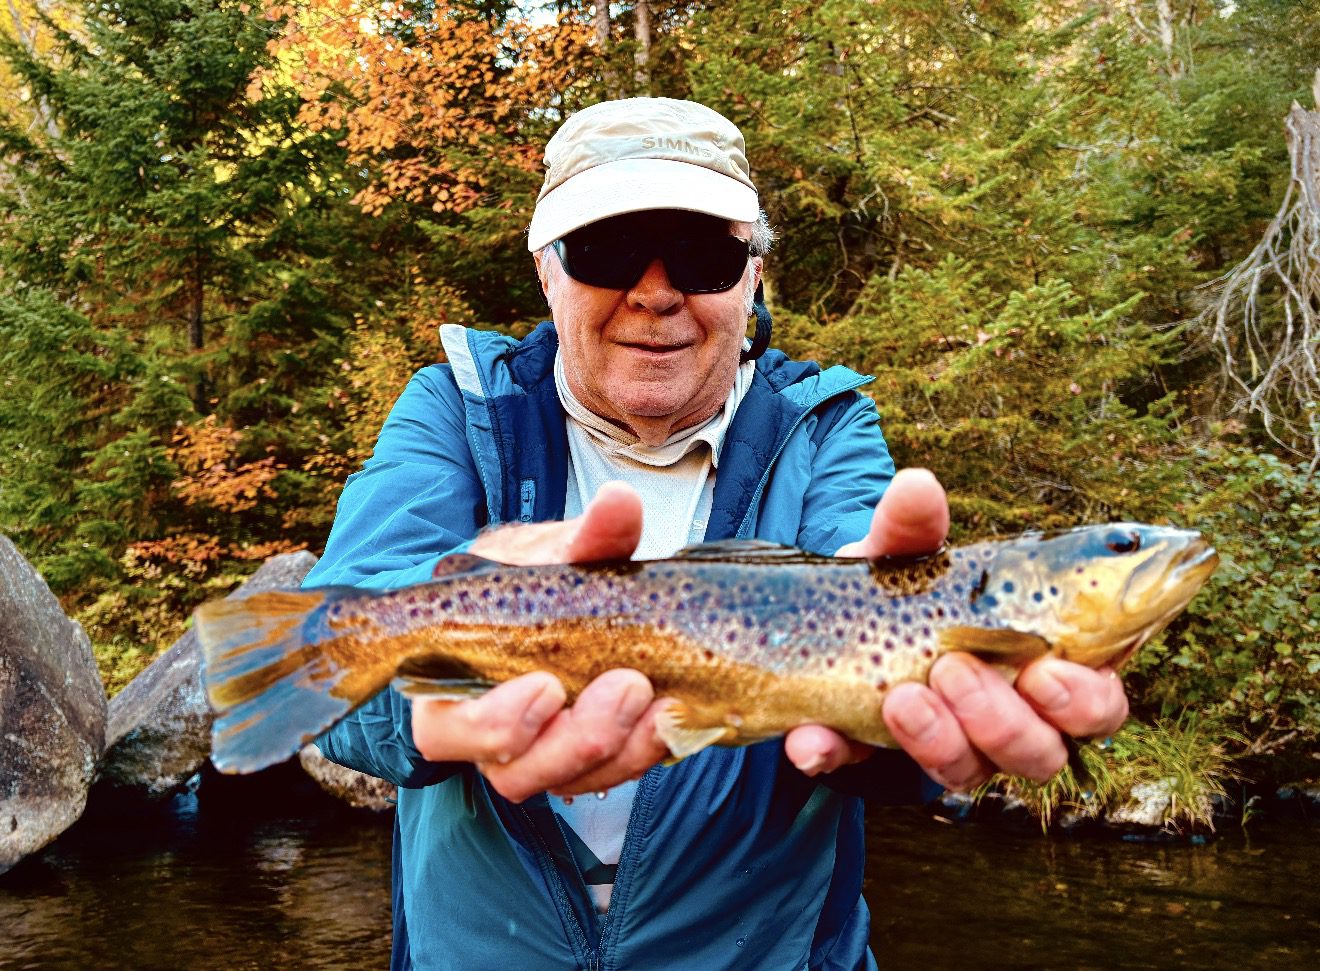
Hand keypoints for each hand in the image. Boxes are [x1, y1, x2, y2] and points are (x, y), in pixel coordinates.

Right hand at [411, 482, 670, 802]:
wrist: (562, 597)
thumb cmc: (533, 576)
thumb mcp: (551, 551)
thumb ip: (585, 536)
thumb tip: (620, 501)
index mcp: (450, 685)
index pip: (448, 730)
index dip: (495, 723)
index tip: (547, 687)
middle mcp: (487, 734)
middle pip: (515, 771)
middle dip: (575, 740)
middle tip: (628, 688)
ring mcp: (541, 752)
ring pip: (569, 781)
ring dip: (619, 751)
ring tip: (661, 706)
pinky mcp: (590, 759)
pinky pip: (614, 773)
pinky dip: (647, 750)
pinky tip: (679, 716)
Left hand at [785, 468, 1129, 790]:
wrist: (819, 612)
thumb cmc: (897, 582)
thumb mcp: (903, 551)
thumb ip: (914, 525)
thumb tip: (917, 486)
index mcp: (1040, 663)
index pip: (1096, 700)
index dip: (1085, 699)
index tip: (1045, 673)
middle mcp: (1007, 717)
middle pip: (1044, 752)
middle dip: (1006, 722)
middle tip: (955, 670)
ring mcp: (944, 744)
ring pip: (970, 771)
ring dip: (939, 739)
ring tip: (901, 696)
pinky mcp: (872, 756)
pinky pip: (858, 769)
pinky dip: (834, 753)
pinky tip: (811, 740)